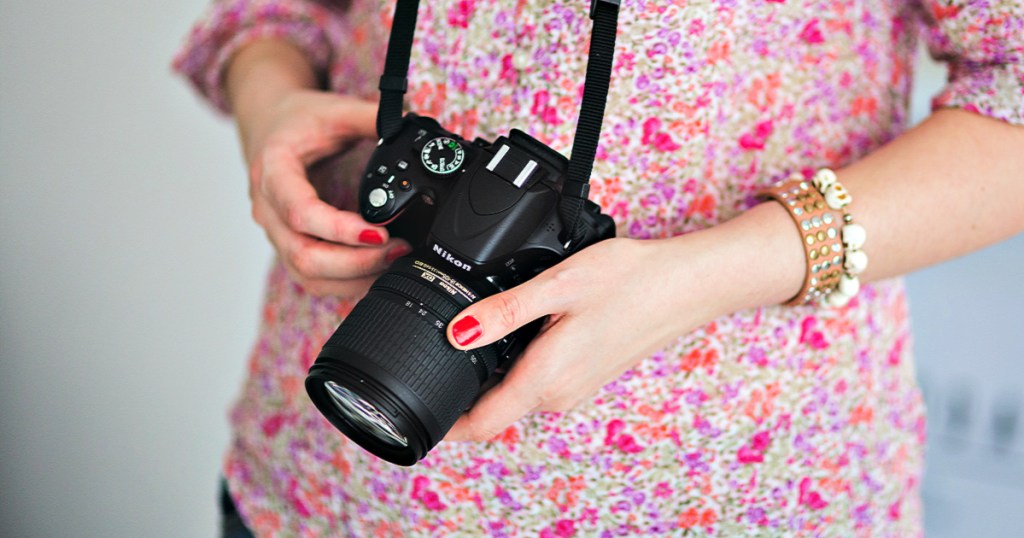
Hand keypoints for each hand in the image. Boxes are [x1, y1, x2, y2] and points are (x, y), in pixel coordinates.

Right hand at [239, 89, 410, 296]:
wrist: (268, 128)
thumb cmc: (298, 121)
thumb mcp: (334, 109)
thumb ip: (372, 117)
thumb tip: (414, 124)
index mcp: (273, 171)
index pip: (300, 213)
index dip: (340, 229)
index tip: (380, 233)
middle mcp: (268, 210)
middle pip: (304, 255)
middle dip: (356, 262)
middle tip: (399, 249)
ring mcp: (275, 233)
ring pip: (308, 274)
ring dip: (353, 276)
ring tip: (394, 260)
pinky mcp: (288, 247)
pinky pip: (313, 278)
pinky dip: (346, 281)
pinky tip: (376, 270)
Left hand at [441, 237, 722, 441]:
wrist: (687, 284)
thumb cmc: (630, 280)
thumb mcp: (558, 285)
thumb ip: (504, 312)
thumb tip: (456, 332)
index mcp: (546, 378)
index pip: (482, 425)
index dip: (445, 427)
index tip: (416, 411)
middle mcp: (559, 393)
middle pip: (493, 408)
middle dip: (460, 389)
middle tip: (433, 348)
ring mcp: (574, 387)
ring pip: (514, 392)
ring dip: (489, 372)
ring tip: (472, 330)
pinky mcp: (584, 374)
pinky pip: (536, 379)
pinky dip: (515, 362)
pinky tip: (516, 325)